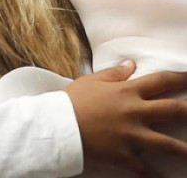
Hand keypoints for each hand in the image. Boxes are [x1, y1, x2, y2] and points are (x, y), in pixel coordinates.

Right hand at [66, 60, 186, 174]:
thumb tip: (132, 64)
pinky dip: (152, 175)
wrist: (56, 127)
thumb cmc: (71, 101)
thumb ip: (114, 73)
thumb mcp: (91, 81)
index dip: (182, 78)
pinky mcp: (124, 155)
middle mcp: (135, 112)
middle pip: (175, 110)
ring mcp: (132, 136)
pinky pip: (144, 169)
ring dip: (186, 150)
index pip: (162, 81)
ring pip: (169, 145)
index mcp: (127, 92)